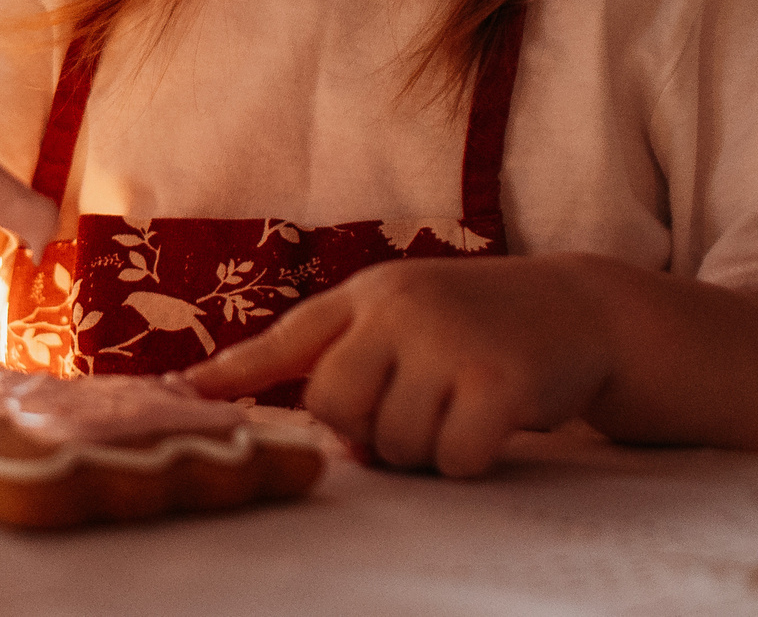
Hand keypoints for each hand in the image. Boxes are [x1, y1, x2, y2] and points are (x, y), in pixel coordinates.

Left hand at [182, 256, 615, 477]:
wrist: (578, 308)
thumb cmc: (477, 325)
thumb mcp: (407, 319)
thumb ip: (355, 362)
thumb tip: (324, 442)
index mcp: (366, 296)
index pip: (287, 338)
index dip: (232, 373)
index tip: (179, 393)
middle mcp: (398, 309)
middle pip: (334, 408)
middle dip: (366, 432)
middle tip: (411, 415)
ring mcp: (447, 340)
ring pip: (394, 443)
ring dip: (423, 450)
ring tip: (457, 408)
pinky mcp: (498, 380)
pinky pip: (452, 458)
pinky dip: (467, 461)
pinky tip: (491, 426)